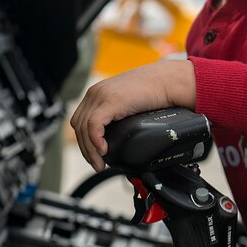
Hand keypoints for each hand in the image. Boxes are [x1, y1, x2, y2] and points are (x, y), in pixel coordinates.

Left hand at [70, 59, 195, 171]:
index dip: (84, 141)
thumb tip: (114, 138)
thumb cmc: (154, 93)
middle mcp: (95, 93)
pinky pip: (94, 125)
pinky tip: (104, 150)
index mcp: (98, 93)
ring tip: (101, 163)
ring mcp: (101, 95)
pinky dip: (96, 141)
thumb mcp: (128, 104)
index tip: (95, 156)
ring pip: (83, 128)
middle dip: (86, 149)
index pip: (79, 121)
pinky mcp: (111, 101)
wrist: (167, 81)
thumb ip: (117, 115)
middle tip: (97, 165)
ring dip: (90, 150)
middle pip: (78, 126)